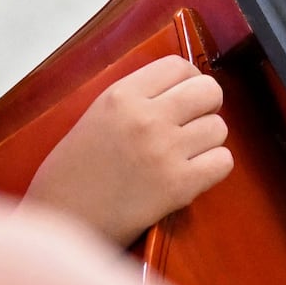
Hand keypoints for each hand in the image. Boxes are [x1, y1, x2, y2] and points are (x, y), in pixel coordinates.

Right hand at [24, 53, 232, 245]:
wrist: (62, 218)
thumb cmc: (72, 171)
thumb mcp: (97, 115)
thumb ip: (137, 98)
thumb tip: (181, 89)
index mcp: (122, 95)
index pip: (179, 66)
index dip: (190, 80)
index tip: (185, 95)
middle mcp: (146, 117)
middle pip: (209, 91)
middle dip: (206, 106)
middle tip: (191, 123)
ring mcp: (165, 151)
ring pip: (219, 128)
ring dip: (208, 141)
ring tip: (185, 154)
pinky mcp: (179, 186)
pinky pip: (223, 162)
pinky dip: (213, 168)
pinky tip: (192, 174)